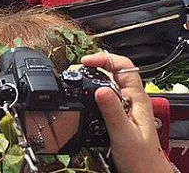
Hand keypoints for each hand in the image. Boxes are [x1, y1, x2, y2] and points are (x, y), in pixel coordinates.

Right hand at [81, 52, 171, 172]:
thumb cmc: (141, 159)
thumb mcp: (123, 133)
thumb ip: (112, 111)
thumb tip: (100, 89)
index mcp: (137, 99)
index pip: (124, 66)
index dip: (104, 59)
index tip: (86, 62)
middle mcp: (133, 99)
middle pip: (115, 71)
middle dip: (95, 65)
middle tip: (77, 70)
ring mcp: (127, 106)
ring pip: (110, 83)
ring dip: (94, 77)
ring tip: (79, 78)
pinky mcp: (120, 114)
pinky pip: (107, 95)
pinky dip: (94, 90)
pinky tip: (86, 96)